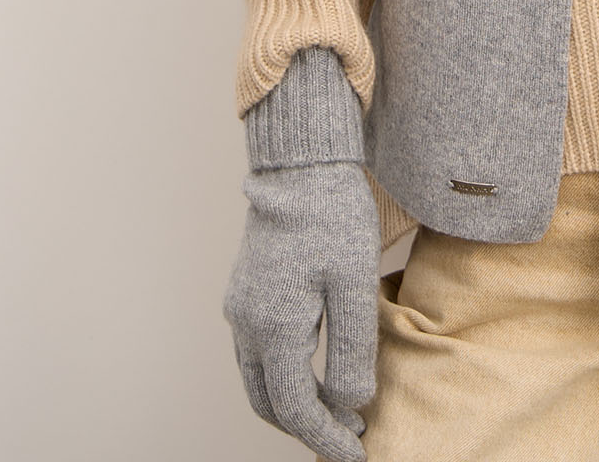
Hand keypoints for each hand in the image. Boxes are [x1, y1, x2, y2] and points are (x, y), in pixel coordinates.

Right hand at [223, 160, 380, 460]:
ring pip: (259, 380)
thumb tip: (350, 405)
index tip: (357, 452)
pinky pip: (258, 353)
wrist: (301, 164)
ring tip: (335, 411)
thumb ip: (351, 350)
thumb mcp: (353, 284)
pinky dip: (282, 376)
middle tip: (347, 436)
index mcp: (274, 327)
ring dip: (292, 404)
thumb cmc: (331, 215)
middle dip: (307, 427)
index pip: (296, 407)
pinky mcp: (245, 292)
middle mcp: (247, 324)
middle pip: (270, 402)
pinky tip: (313, 371)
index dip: (326, 437)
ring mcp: (241, 308)